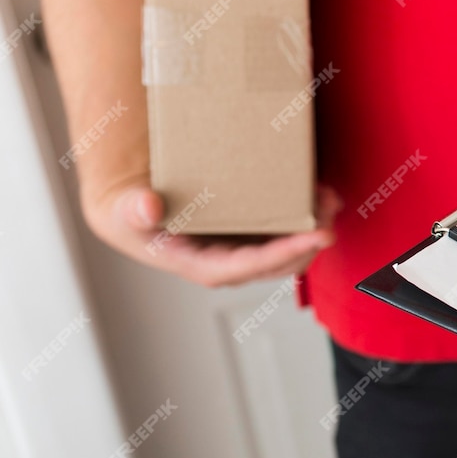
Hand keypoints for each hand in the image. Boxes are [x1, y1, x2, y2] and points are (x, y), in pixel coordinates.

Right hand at [83, 179, 339, 287]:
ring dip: (315, 225)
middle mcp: (232, 264)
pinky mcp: (252, 234)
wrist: (133, 213)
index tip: (315, 236)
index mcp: (205, 266)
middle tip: (330, 211)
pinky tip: (319, 191)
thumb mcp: (123, 212)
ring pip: (291, 247)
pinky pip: (287, 229)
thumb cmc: (129, 217)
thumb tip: (147, 206)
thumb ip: (132, 210)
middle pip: (282, 261)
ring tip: (330, 197)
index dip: (286, 253)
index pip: (253, 266)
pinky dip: (306, 214)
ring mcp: (245, 250)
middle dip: (310, 239)